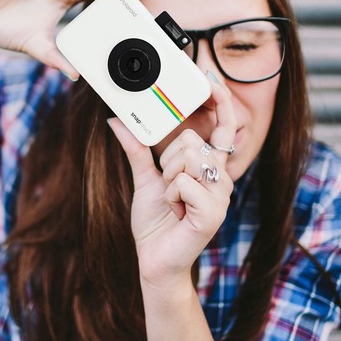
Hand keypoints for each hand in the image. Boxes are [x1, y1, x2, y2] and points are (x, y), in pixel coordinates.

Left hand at [108, 79, 236, 287]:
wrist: (153, 259)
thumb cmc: (155, 221)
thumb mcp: (144, 178)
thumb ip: (137, 148)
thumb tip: (117, 120)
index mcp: (209, 168)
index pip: (223, 128)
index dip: (221, 104)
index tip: (211, 81)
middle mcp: (221, 179)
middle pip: (193, 141)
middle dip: (168, 161)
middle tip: (167, 186)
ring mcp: (220, 196)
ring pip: (189, 158)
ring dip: (169, 179)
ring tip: (172, 199)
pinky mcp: (213, 213)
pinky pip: (185, 182)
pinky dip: (171, 195)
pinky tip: (176, 212)